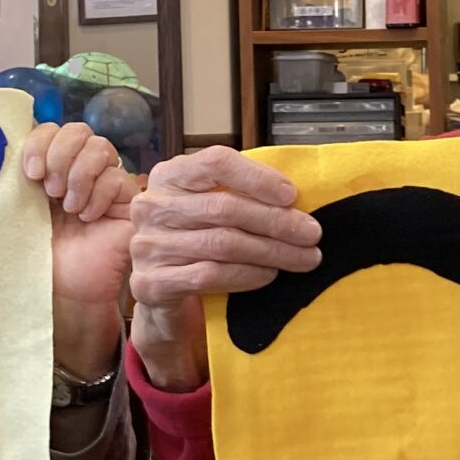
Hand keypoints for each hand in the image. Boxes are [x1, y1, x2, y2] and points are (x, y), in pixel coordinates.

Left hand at [20, 122, 138, 378]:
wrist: (63, 292)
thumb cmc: (38, 255)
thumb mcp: (18, 210)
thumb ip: (14, 177)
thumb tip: (1, 147)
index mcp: (50, 166)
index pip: (51, 127)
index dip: (41, 141)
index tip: (29, 172)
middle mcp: (78, 170)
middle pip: (78, 130)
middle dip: (60, 155)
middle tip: (48, 190)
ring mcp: (104, 184)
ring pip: (101, 147)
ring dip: (79, 174)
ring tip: (68, 207)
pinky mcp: (127, 202)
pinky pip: (117, 178)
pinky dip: (98, 194)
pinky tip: (87, 218)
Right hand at [127, 147, 322, 390]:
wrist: (161, 296)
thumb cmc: (194, 244)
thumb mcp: (209, 208)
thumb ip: (239, 194)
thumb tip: (293, 196)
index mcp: (169, 176)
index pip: (215, 162)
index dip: (257, 177)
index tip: (292, 195)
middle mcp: (152, 206)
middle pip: (224, 207)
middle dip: (277, 222)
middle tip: (312, 234)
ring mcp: (147, 246)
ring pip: (222, 243)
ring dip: (271, 251)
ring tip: (303, 257)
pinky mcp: (150, 283)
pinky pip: (210, 274)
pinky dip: (247, 275)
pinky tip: (270, 275)